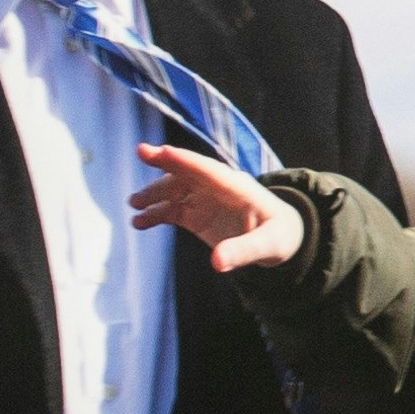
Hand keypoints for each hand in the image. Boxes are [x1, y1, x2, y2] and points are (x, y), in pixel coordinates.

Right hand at [128, 143, 299, 270]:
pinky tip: (139, 222)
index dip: (186, 160)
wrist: (280, 238)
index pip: (209, 170)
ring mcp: (205, 200)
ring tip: (135, 204)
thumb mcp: (268, 246)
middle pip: (188, 172)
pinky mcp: (197, 215)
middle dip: (165, 162)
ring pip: (175, 190)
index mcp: (238, 187)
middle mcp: (217, 188)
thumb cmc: (279, 236)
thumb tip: (217, 262)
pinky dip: (155, 214)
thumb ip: (244, 251)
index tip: (163, 151)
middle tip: (141, 153)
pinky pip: (172, 210)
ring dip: (154, 194)